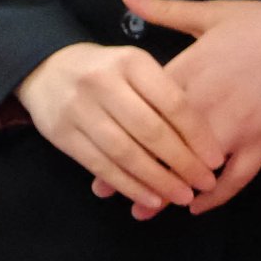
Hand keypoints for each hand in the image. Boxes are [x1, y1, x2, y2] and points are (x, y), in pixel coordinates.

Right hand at [16, 38, 219, 215]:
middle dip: (181, 162)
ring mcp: (77, 109)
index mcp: (130, 62)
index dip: (197, 136)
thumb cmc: (107, 72)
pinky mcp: (61, 134)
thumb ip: (164, 98)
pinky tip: (149, 198)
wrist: (44, 69)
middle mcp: (101, 83)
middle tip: (203, 183)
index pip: (172, 103)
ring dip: (156, 179)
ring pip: (124, 152)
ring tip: (180, 197)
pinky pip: (99, 165)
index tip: (216, 160)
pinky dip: (127, 185)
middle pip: (149, 130)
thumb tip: (202, 146)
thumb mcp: (137, 69)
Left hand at [122, 0, 260, 211]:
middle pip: (160, 145)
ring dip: (168, 190)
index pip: (140, 109)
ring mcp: (236, 127)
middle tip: (103, 190)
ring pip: (194, 167)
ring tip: (143, 210)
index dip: (114, 130)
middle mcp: (206, 106)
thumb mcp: (212, 12)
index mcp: (188, 73)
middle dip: (131, 168)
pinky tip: (197, 207)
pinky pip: (239, 177)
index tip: (88, 146)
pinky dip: (218, 196)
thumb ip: (163, 10)